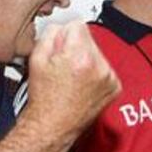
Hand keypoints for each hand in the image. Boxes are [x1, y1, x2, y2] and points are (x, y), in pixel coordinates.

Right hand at [25, 20, 120, 136]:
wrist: (52, 126)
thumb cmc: (44, 100)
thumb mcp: (37, 58)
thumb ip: (51, 33)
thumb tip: (62, 27)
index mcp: (81, 57)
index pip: (77, 25)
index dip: (64, 36)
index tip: (59, 49)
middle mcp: (99, 66)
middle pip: (89, 38)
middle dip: (76, 48)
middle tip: (62, 68)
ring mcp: (109, 78)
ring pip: (97, 53)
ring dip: (86, 61)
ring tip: (71, 79)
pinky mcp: (114, 87)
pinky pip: (104, 68)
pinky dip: (95, 73)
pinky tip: (82, 85)